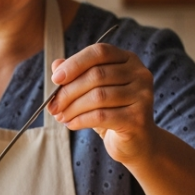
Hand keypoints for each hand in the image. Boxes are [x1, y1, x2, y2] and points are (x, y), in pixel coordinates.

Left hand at [47, 43, 156, 165]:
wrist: (136, 142)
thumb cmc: (112, 112)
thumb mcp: (92, 91)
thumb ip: (77, 75)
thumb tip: (56, 65)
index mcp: (128, 60)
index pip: (99, 52)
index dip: (75, 63)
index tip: (55, 79)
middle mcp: (140, 74)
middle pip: (96, 75)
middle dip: (68, 92)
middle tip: (53, 106)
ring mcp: (142, 95)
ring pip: (97, 96)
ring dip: (72, 108)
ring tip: (61, 117)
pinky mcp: (138, 118)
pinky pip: (101, 116)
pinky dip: (81, 120)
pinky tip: (71, 124)